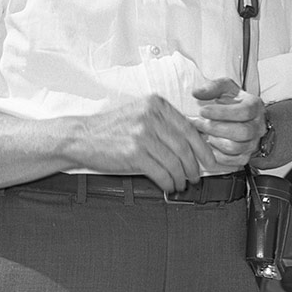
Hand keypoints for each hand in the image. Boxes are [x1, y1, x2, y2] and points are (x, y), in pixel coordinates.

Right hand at [77, 95, 216, 192]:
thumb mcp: (140, 113)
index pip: (189, 127)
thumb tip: (191, 142)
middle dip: (194, 165)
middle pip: (184, 146)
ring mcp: (142, 134)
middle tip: (197, 176)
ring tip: (182, 183)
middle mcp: (151, 117)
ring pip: (174, 161)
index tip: (210, 159)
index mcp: (156, 105)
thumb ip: (164, 122)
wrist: (82, 137)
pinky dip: (168, 182)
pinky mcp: (133, 153)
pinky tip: (169, 186)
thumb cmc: (112, 128)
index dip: (203, 146)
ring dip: (181, 177)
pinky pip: (161, 172)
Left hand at [191, 78, 266, 170]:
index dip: (222, 113)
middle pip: (241, 132)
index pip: (244, 111)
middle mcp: (258, 126)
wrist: (246, 119)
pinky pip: (233, 161)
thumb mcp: (226, 88)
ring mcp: (253, 142)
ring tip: (203, 133)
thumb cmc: (234, 102)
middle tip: (198, 123)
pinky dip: (218, 154)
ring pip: (236, 147)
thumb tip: (197, 92)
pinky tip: (208, 145)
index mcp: (255, 106)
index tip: (203, 110)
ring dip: (215, 141)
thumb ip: (213, 87)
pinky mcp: (246, 156)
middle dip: (215, 128)